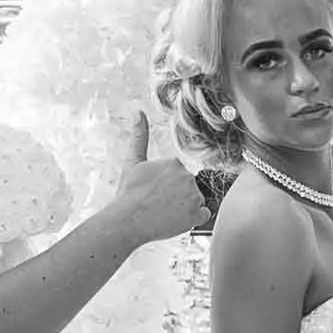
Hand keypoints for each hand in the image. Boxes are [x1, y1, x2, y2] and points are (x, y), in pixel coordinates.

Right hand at [107, 112, 209, 243]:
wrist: (128, 220)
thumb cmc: (129, 192)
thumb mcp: (133, 161)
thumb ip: (139, 136)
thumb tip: (138, 112)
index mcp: (174, 163)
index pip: (177, 176)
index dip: (165, 186)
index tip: (154, 191)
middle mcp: (188, 177)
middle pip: (188, 188)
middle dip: (176, 195)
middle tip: (158, 203)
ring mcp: (194, 196)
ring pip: (196, 201)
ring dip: (185, 206)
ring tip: (165, 211)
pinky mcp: (197, 215)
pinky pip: (203, 215)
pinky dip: (193, 218)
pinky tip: (177, 218)